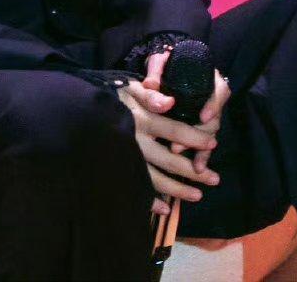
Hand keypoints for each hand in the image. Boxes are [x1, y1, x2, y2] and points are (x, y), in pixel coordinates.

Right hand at [116, 73, 220, 216]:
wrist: (81, 112)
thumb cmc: (113, 96)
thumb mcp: (131, 88)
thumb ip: (151, 95)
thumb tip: (171, 103)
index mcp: (142, 120)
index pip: (175, 130)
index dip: (195, 138)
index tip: (213, 144)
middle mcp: (136, 142)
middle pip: (170, 160)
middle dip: (194, 171)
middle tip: (215, 180)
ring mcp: (126, 159)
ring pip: (155, 179)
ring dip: (177, 189)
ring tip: (198, 196)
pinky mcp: (117, 171)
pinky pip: (135, 187)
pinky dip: (150, 201)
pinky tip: (165, 209)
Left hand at [145, 49, 231, 178]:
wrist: (164, 70)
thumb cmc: (164, 64)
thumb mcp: (160, 62)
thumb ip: (156, 71)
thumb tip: (151, 84)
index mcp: (208, 78)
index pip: (220, 91)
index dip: (214, 104)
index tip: (203, 116)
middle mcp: (211, 97)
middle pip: (215, 119)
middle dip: (198, 135)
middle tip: (178, 147)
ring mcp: (207, 114)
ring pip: (210, 134)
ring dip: (199, 149)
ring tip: (187, 162)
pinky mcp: (199, 128)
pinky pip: (205, 144)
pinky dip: (201, 156)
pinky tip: (196, 169)